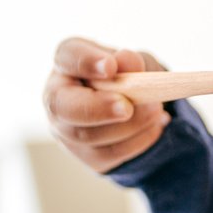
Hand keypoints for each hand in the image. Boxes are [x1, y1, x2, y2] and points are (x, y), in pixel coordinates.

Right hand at [44, 37, 170, 173]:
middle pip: (64, 107)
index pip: (67, 57)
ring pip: (88, 136)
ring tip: (155, 110)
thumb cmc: (129, 74)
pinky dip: (138, 141)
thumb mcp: (136, 61)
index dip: (86, 62)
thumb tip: (126, 61)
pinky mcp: (85, 155)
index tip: (110, 67)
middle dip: (98, 108)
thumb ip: (132, 60)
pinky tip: (154, 126)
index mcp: (67, 62)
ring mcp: (65, 130)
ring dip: (129, 125)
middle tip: (127, 108)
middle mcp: (57, 97)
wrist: (135, 105)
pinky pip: (108, 154)